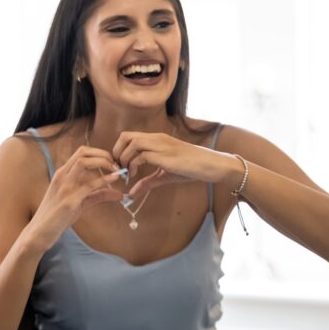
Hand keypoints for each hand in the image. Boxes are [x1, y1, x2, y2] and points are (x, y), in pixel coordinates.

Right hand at [27, 145, 124, 248]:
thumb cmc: (57, 217)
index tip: (112, 162)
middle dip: (103, 154)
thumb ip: (99, 196)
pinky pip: (89, 185)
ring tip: (117, 170)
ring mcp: (64, 187)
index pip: (81, 152)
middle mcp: (62, 176)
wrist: (40, 232)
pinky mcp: (69, 200)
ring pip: (84, 162)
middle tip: (116, 164)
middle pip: (83, 153)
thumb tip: (120, 194)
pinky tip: (114, 179)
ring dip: (103, 162)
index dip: (99, 153)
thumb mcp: (80, 203)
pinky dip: (104, 180)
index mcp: (62, 174)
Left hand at [112, 131, 235, 197]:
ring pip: (132, 143)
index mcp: (156, 139)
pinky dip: (133, 165)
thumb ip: (147, 182)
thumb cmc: (190, 168)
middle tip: (120, 169)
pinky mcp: (165, 155)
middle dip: (117, 152)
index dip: (119, 149)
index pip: (129, 135)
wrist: (211, 165)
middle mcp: (156, 139)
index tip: (120, 166)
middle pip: (126, 136)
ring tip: (128, 173)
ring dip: (124, 158)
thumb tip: (131, 194)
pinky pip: (142, 155)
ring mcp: (161, 145)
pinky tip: (135, 176)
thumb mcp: (165, 175)